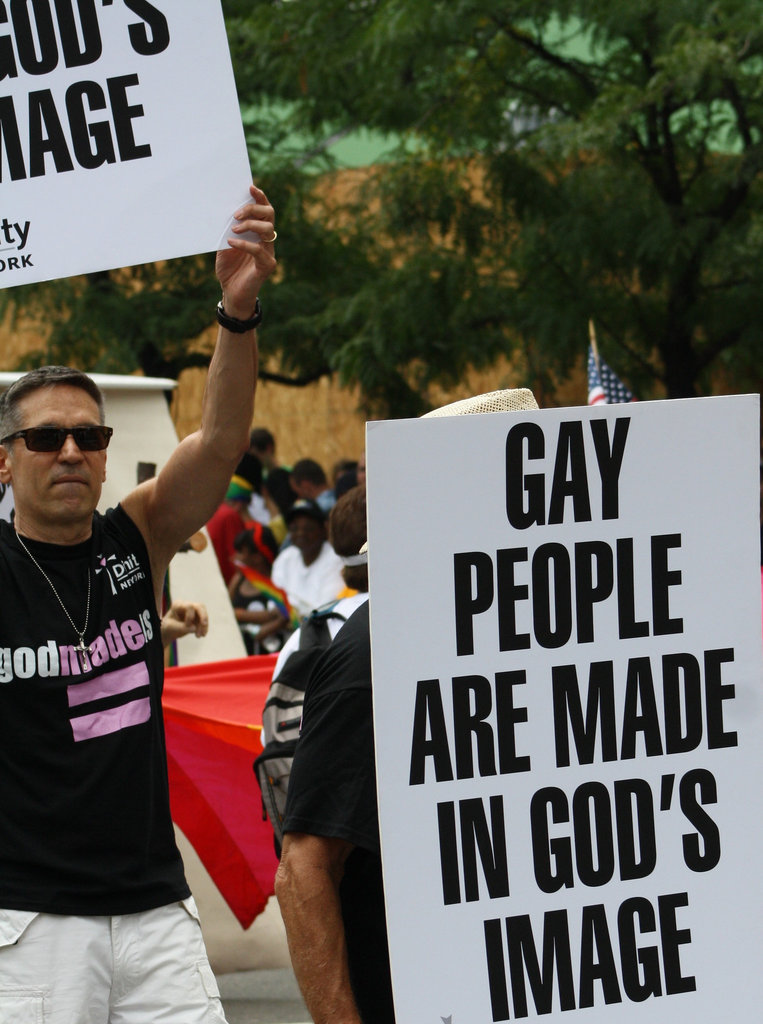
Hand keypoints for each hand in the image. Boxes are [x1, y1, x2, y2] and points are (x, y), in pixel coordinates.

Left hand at [161, 600, 208, 645]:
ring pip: (204, 614)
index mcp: (178, 605)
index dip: (190, 616)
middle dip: (203, 616)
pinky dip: (204, 628)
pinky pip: (204, 621)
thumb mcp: (170, 627)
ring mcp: (193, 611)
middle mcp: (187, 605)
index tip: (186, 625)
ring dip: (204, 625)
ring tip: (199, 636)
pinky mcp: (197, 618)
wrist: (168, 632)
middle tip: (204, 625)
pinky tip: (202, 635)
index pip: (189, 606)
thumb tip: (194, 628)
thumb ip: (181, 627)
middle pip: (200, 607)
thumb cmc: (167, 627)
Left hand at [216, 184, 276, 319]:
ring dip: (250, 225)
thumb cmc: (229, 269)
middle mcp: (266, 240)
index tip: (250, 187)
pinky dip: (244, 244)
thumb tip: (222, 211)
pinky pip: (259, 250)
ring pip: (269, 229)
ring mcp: (269, 252)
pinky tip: (231, 242)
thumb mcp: (224, 245)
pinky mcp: (267, 266)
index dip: (260, 197)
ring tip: (234, 228)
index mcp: (258, 232)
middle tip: (236, 214)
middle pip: (269, 215)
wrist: (231, 293)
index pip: (264, 210)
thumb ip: (227, 230)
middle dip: (254, 209)